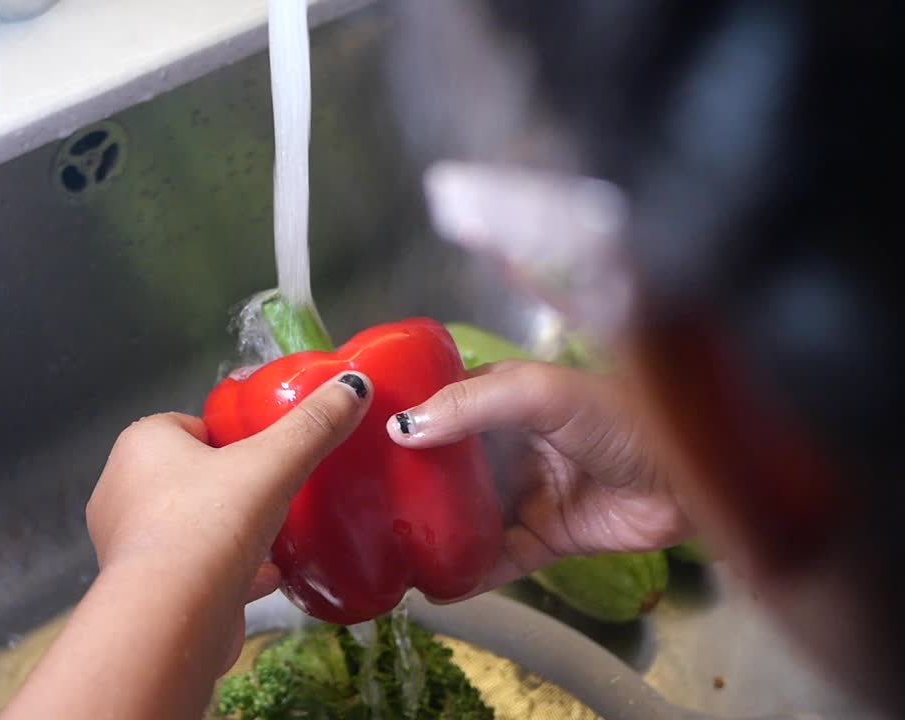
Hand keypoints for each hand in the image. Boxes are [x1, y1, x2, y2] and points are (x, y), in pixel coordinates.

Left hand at [86, 371, 373, 664]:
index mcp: (141, 445)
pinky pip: (195, 570)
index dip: (231, 437)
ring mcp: (130, 544)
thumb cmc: (210, 522)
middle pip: (192, 475)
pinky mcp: (148, 590)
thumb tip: (354, 385)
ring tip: (276, 534)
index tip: (267, 453)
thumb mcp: (273, 463)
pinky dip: (229, 571)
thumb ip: (313, 425)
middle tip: (276, 491)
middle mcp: (123, 489)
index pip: (191, 426)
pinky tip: (269, 576)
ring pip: (193, 525)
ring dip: (231, 531)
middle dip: (232, 484)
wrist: (172, 619)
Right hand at [387, 359, 690, 596]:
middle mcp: (508, 445)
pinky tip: (436, 584)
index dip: (402, 422)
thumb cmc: (619, 417)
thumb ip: (472, 405)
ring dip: (433, 532)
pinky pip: (497, 559)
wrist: (690, 474)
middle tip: (360, 504)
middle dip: (409, 486)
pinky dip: (468, 572)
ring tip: (387, 550)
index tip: (356, 439)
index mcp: (503, 399)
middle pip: (445, 468)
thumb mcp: (540, 394)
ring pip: (465, 516)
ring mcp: (526, 493)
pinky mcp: (545, 538)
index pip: (439, 408)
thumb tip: (403, 429)